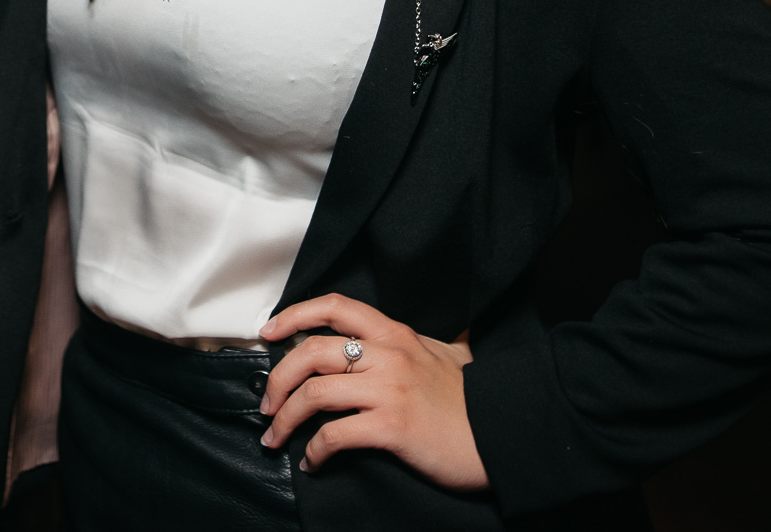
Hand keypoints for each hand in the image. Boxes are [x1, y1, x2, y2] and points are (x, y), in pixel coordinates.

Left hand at [258, 294, 487, 490]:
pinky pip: (334, 436)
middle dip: (278, 378)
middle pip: (310, 351)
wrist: (503, 436)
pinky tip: (314, 463)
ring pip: (314, 394)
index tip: (269, 331)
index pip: (334, 306)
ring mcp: (388, 390)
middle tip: (267, 404)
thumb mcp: (451, 355)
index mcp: (395, 333)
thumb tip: (446, 329)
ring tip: (276, 437)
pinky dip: (315, 452)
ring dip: (285, 419)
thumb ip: (431, 340)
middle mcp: (387, 354)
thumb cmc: (472, 401)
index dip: (294, 314)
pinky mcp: (391, 427)